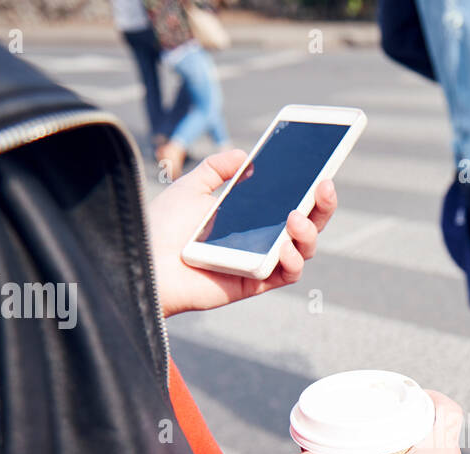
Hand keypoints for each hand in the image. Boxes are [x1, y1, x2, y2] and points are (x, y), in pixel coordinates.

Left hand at [148, 149, 337, 316]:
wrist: (145, 258)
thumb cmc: (163, 227)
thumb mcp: (191, 186)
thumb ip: (217, 168)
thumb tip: (243, 155)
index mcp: (250, 216)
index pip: (291, 201)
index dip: (311, 188)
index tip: (322, 168)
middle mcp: (261, 239)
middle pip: (307, 224)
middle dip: (323, 206)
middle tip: (325, 186)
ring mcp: (261, 262)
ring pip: (304, 250)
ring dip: (308, 232)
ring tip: (294, 217)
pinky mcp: (255, 283)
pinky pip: (287, 274)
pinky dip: (292, 260)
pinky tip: (284, 246)